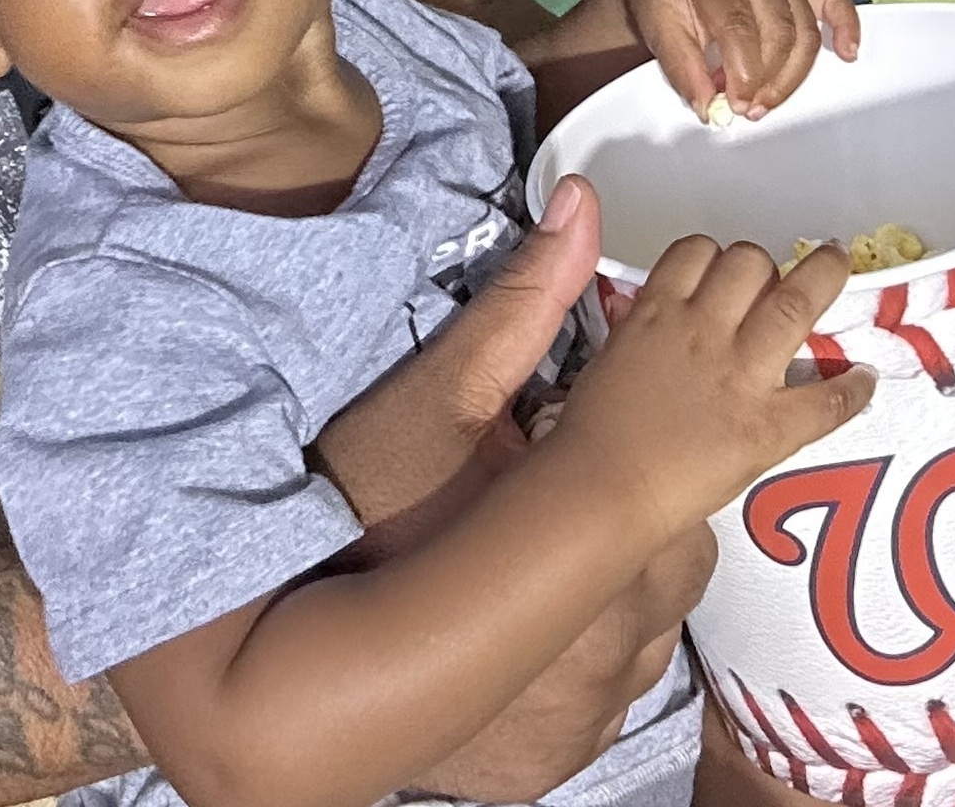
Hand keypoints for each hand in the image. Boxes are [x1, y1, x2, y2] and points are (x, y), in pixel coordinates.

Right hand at [320, 184, 716, 799]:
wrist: (278, 682)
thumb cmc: (351, 520)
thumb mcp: (433, 403)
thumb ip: (523, 309)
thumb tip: (582, 204)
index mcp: (596, 563)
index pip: (676, 502)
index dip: (636, 465)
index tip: (583, 445)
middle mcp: (611, 660)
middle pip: (670, 563)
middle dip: (625, 524)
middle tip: (541, 494)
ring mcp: (589, 725)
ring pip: (649, 632)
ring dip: (613, 591)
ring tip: (523, 555)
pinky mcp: (563, 766)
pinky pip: (613, 696)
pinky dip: (583, 657)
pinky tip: (517, 625)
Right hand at [552, 223, 867, 540]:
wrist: (601, 491)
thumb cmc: (593, 437)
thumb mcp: (606, 361)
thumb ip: (635, 330)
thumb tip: (644, 312)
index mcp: (658, 314)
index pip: (696, 252)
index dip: (715, 255)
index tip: (725, 266)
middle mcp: (704, 332)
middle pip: (749, 264)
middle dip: (763, 266)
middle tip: (773, 277)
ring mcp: (741, 376)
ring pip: (796, 302)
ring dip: (824, 276)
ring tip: (836, 264)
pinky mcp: (769, 427)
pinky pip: (826, 400)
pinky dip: (852, 389)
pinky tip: (864, 380)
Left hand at [606, 0, 858, 120]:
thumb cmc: (662, 3)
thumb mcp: (658, 33)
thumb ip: (683, 71)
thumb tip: (709, 107)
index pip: (741, 28)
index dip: (744, 74)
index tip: (736, 105)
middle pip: (781, 34)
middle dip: (768, 80)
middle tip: (747, 109)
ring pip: (806, 32)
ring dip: (793, 75)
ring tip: (768, 102)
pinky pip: (832, 0)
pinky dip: (846, 25)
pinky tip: (848, 53)